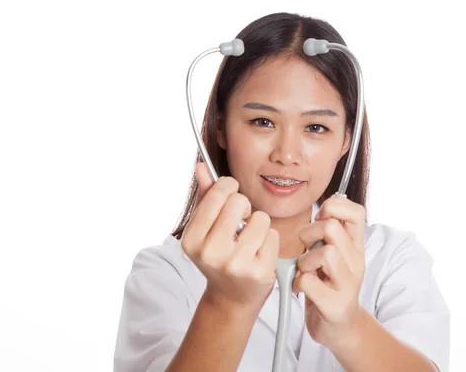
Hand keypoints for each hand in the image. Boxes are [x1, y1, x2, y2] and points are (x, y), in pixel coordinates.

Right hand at [181, 162, 279, 313]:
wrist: (232, 298)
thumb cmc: (220, 257)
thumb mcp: (207, 229)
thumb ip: (205, 196)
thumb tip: (202, 166)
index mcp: (192, 239)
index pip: (218, 194)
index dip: (229, 188)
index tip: (230, 196)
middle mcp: (210, 253)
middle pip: (240, 202)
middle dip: (244, 208)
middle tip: (239, 225)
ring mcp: (235, 264)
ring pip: (260, 218)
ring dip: (259, 226)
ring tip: (250, 241)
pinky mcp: (259, 271)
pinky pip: (273, 235)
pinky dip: (269, 241)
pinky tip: (259, 254)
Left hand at [292, 194, 365, 351]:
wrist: (339, 327)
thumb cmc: (329, 286)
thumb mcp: (335, 255)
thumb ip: (330, 234)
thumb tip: (321, 207)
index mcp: (356, 246)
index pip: (356, 212)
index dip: (333, 206)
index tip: (320, 219)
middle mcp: (356, 262)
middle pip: (333, 228)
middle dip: (310, 232)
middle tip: (306, 247)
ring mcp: (348, 284)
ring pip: (326, 254)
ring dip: (306, 260)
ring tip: (305, 271)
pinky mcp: (335, 305)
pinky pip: (309, 282)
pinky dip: (299, 282)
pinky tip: (301, 288)